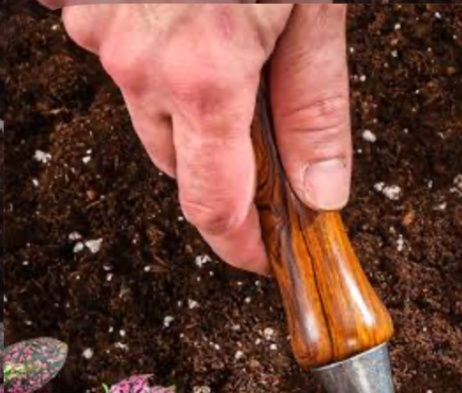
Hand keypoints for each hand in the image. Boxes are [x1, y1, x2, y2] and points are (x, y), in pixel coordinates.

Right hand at [58, 2, 351, 273]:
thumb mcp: (316, 11)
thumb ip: (315, 108)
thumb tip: (321, 192)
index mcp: (204, 78)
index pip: (215, 208)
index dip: (242, 246)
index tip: (262, 258)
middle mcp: (140, 61)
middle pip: (179, 164)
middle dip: (224, 168)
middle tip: (268, 141)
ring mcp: (100, 26)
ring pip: (146, 109)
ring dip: (186, 106)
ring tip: (232, 53)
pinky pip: (118, 52)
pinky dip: (154, 53)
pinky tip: (188, 22)